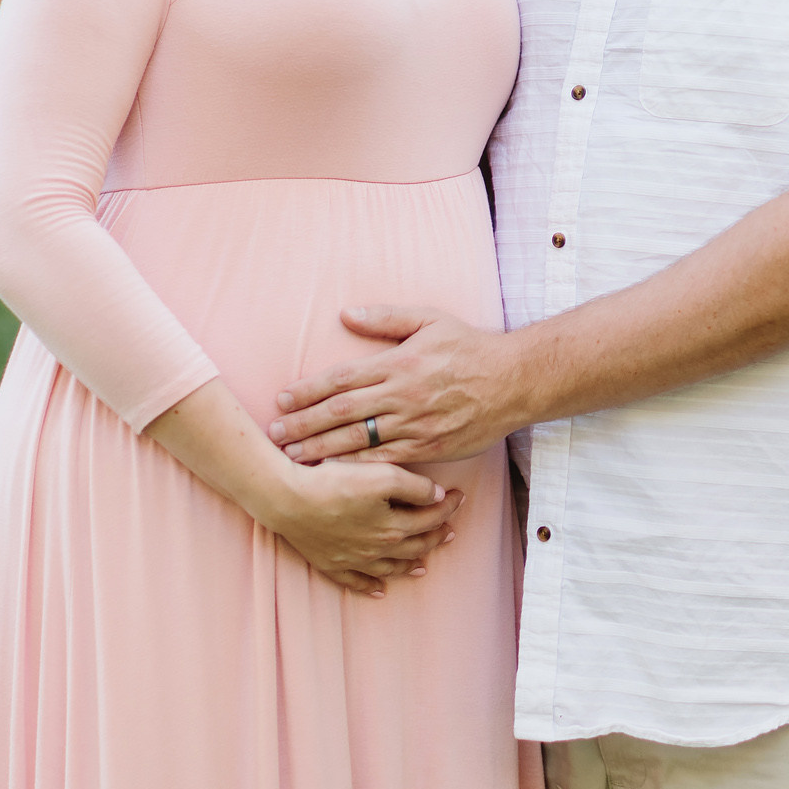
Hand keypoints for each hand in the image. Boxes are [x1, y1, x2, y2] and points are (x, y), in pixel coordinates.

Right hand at [264, 458, 463, 596]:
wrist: (288, 499)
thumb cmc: (335, 482)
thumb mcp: (382, 475)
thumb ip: (415, 487)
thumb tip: (438, 496)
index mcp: (394, 527)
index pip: (431, 518)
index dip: (449, 507)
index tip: (460, 496)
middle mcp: (377, 549)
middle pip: (415, 546)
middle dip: (436, 536)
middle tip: (449, 529)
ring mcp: (354, 560)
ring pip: (391, 567)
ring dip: (410, 565)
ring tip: (424, 564)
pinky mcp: (331, 563)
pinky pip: (357, 582)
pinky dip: (371, 587)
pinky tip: (380, 590)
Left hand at [269, 306, 521, 465]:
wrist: (515, 381)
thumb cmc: (470, 347)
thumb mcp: (430, 319)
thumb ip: (386, 317)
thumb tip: (345, 314)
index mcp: (399, 363)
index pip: (342, 378)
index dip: (308, 390)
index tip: (283, 399)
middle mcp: (403, 396)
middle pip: (341, 413)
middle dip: (304, 424)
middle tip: (274, 433)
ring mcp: (416, 426)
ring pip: (358, 441)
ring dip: (321, 450)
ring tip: (292, 458)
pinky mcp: (429, 449)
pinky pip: (386, 462)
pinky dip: (357, 469)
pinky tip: (335, 474)